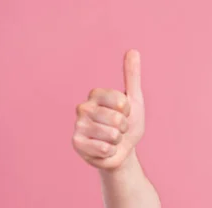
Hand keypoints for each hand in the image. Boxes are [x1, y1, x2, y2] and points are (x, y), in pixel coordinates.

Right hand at [72, 49, 144, 170]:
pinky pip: (103, 148)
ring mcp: (78, 125)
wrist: (123, 152)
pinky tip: (105, 150)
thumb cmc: (128, 125)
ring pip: (111, 134)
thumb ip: (132, 76)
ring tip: (112, 139)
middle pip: (116, 118)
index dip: (128, 110)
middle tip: (119, 129)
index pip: (120, 100)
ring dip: (117, 140)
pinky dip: (110, 151)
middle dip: (124, 128)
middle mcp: (83, 107)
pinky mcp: (76, 143)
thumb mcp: (135, 101)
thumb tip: (133, 50)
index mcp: (96, 94)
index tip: (125, 113)